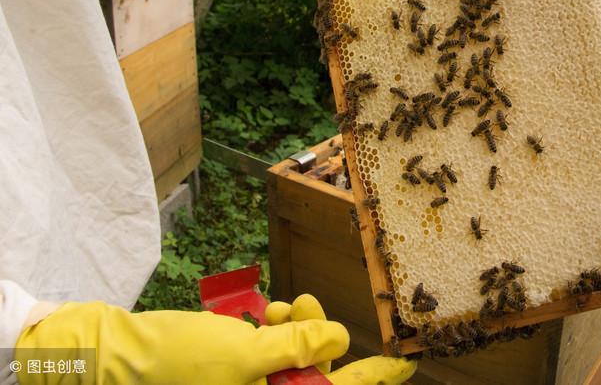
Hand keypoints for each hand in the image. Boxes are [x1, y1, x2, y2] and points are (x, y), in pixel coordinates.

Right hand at [13, 294, 405, 383]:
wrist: (112, 357)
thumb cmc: (174, 361)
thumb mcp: (243, 353)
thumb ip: (296, 348)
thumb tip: (337, 342)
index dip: (371, 379)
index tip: (405, 365)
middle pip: (314, 377)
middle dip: (316, 338)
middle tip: (301, 305)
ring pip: (292, 362)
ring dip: (291, 328)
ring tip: (273, 306)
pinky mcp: (230, 378)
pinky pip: (267, 358)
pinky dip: (269, 332)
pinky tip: (259, 312)